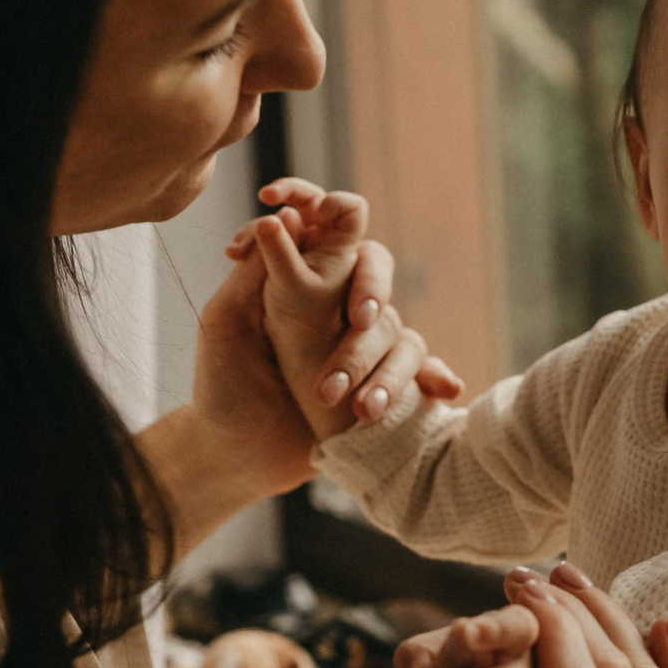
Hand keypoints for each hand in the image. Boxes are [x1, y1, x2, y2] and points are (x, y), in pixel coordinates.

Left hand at [137, 216, 458, 558]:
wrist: (238, 458)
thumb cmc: (223, 388)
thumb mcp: (226, 323)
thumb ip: (255, 272)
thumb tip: (282, 217)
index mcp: (297, 284)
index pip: (326, 231)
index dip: (327, 209)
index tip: (310, 211)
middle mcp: (336, 307)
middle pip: (374, 271)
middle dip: (370, 290)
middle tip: (358, 320)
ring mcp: (363, 346)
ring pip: (396, 330)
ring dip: (385, 365)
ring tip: (361, 407)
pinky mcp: (380, 383)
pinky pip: (421, 372)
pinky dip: (436, 377)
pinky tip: (444, 391)